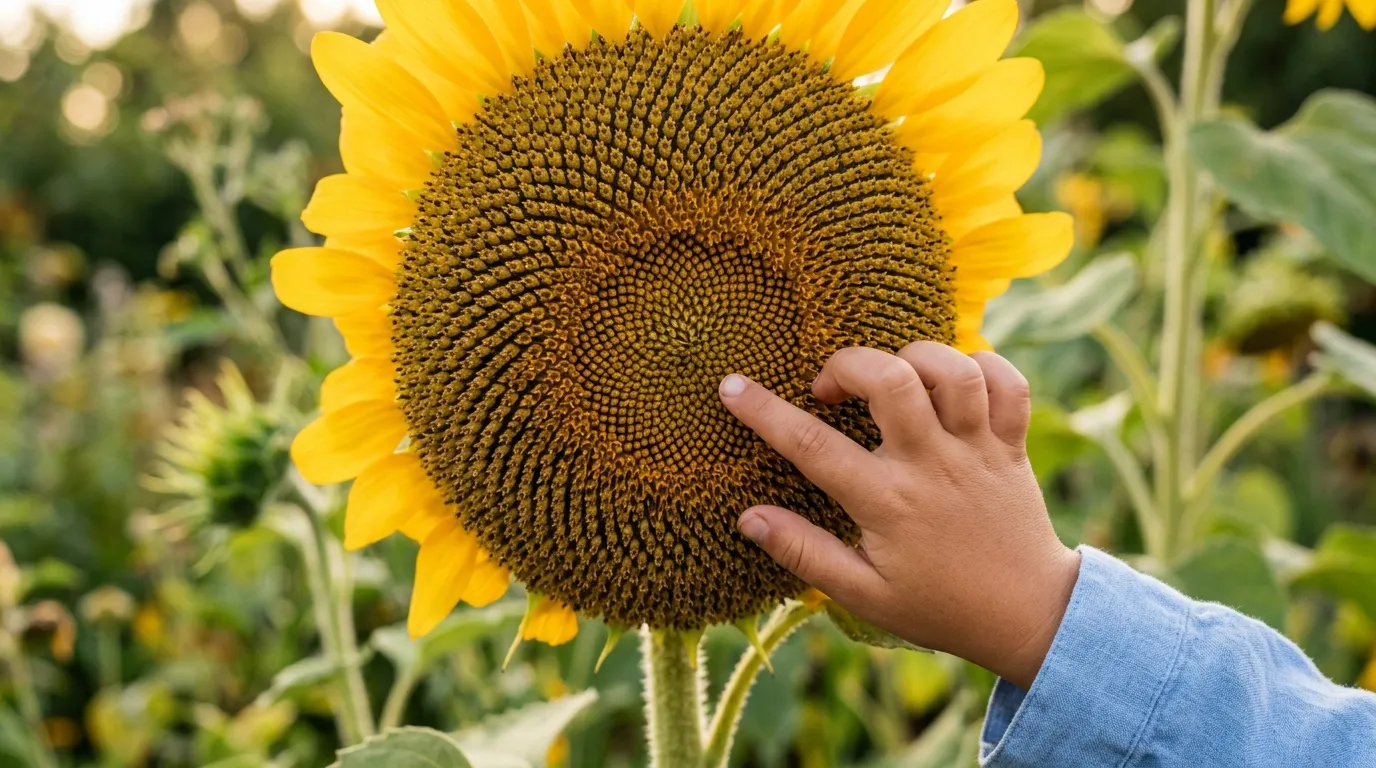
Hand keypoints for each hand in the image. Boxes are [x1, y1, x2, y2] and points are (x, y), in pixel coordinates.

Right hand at [718, 342, 1080, 689]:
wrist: (1028, 616)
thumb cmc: (937, 606)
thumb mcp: (862, 594)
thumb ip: (804, 553)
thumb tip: (747, 517)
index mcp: (887, 503)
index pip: (813, 446)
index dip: (764, 411)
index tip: (731, 387)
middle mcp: (932, 466)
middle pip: (891, 380)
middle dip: (848, 364)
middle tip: (831, 390)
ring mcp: (977, 450)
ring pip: (953, 370)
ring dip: (915, 359)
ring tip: (893, 380)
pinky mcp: (1012, 444)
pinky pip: (1007, 382)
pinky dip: (982, 365)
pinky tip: (953, 383)